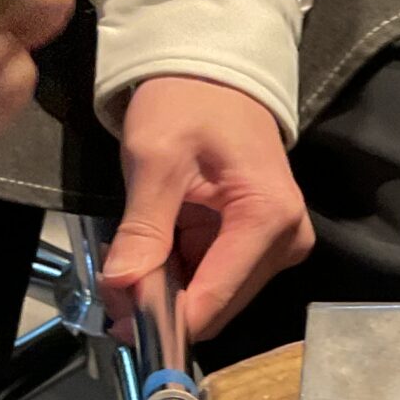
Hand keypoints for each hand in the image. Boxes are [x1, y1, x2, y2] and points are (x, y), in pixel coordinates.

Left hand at [101, 76, 314, 343]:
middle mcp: (286, 242)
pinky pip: (217, 279)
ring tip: (132, 262)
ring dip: (171, 292)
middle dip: (165, 306)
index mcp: (268, 218)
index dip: (166, 319)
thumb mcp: (155, 157)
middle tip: (114, 291)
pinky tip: (156, 255)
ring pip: (215, 297)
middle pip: (218, 304)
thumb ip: (142, 229)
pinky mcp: (265, 246)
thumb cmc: (188, 101)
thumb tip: (122, 288)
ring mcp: (279, 246)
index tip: (120, 325)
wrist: (215, 74)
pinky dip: (182, 276)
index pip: (215, 296)